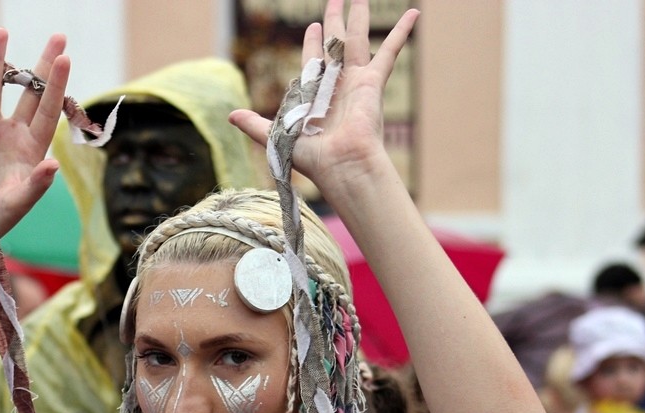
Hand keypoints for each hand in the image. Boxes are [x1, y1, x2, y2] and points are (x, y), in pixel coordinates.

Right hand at [0, 29, 69, 250]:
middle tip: (58, 37)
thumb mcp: (18, 203)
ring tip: (1, 31)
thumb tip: (53, 165)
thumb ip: (36, 185)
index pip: (48, 109)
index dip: (57, 84)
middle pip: (29, 92)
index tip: (65, 58)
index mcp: (32, 149)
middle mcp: (12, 134)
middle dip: (42, 64)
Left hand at [228, 0, 417, 188]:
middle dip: (334, 21)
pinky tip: (414, 12)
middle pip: (334, 44)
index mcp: (314, 93)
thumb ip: (255, 124)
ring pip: (357, 40)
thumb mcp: (276, 136)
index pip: (313, 60)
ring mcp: (356, 81)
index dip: (312, 42)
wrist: (340, 164)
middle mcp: (336, 84)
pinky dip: (401, 31)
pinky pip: (390, 51)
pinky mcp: (373, 82)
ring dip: (358, 17)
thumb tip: (231, 116)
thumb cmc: (311, 156)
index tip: (313, 25)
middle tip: (336, 0)